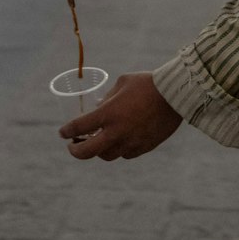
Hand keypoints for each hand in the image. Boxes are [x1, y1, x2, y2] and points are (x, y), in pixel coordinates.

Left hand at [58, 72, 182, 160]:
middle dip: (75, 151)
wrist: (175, 95)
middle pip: (88, 152)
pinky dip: (117, 150)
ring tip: (94, 144)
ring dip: (97, 151)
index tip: (62, 132)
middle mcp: (117, 132)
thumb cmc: (147, 83)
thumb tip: (99, 107)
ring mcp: (130, 142)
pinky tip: (117, 142)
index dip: (67, 131)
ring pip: (107, 156)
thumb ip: (107, 98)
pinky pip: (125, 154)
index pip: (79, 127)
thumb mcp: (121, 83)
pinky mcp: (144, 147)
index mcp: (108, 114)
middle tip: (72, 146)